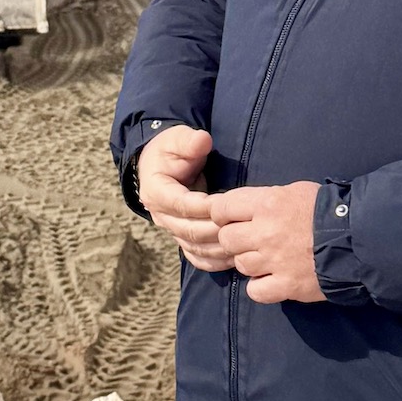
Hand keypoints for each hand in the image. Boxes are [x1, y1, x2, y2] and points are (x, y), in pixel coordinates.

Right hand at [137, 126, 234, 272]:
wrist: (159, 165)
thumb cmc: (170, 150)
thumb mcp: (176, 139)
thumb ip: (189, 141)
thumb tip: (203, 141)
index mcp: (157, 192)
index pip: (183, 205)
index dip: (206, 207)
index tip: (228, 203)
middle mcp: (161, 216)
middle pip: (190, 231)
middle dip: (217, 230)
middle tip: (244, 227)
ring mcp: (170, 230)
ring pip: (194, 248)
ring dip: (219, 250)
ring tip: (244, 247)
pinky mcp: (181, 238)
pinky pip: (196, 256)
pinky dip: (214, 261)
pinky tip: (234, 260)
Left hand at [207, 181, 325, 304]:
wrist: (359, 239)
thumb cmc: (328, 209)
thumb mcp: (295, 191)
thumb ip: (266, 199)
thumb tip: (243, 208)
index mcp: (267, 204)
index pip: (221, 208)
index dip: (223, 214)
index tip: (231, 218)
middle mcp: (265, 232)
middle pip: (227, 239)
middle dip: (235, 239)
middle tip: (251, 240)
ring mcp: (275, 261)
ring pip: (240, 265)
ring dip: (250, 262)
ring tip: (268, 259)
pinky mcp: (287, 285)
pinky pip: (255, 291)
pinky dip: (260, 287)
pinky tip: (272, 279)